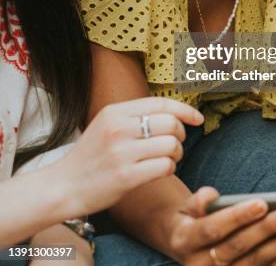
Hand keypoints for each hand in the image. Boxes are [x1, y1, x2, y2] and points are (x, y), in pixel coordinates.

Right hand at [53, 97, 202, 216]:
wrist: (64, 186)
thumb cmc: (91, 155)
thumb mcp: (106, 124)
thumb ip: (134, 115)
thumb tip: (173, 111)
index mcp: (115, 111)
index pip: (161, 103)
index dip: (185, 110)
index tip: (198, 118)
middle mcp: (119, 128)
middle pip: (170, 123)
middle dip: (180, 134)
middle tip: (174, 144)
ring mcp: (122, 152)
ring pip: (171, 145)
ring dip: (176, 154)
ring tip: (167, 159)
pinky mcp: (126, 176)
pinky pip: (164, 166)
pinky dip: (169, 168)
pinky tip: (160, 170)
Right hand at [168, 187, 275, 264]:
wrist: (184, 245)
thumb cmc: (192, 218)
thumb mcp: (188, 205)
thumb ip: (200, 200)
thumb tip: (213, 198)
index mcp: (186, 240)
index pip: (214, 228)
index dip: (238, 217)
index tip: (262, 203)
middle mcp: (201, 265)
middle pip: (239, 247)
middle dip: (268, 230)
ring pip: (256, 262)